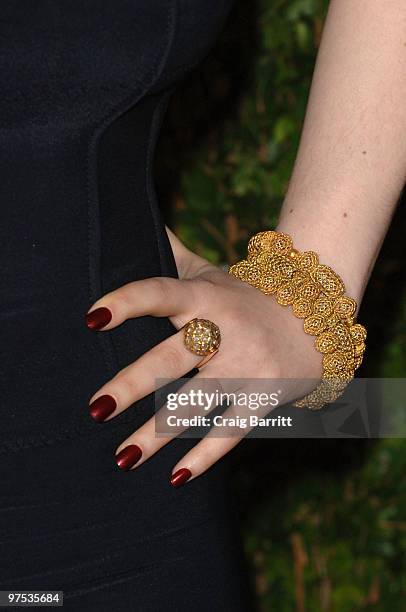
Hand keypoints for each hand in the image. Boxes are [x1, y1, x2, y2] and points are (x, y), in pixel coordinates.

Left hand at [85, 227, 322, 485]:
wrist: (314, 319)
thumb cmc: (246, 297)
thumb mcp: (211, 272)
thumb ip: (172, 254)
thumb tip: (130, 221)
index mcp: (205, 297)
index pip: (161, 293)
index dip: (129, 303)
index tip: (92, 317)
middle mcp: (224, 332)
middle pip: (174, 359)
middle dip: (135, 384)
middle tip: (96, 408)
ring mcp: (246, 369)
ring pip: (197, 403)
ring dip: (158, 432)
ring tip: (120, 457)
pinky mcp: (263, 399)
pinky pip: (231, 432)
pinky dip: (205, 456)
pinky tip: (175, 478)